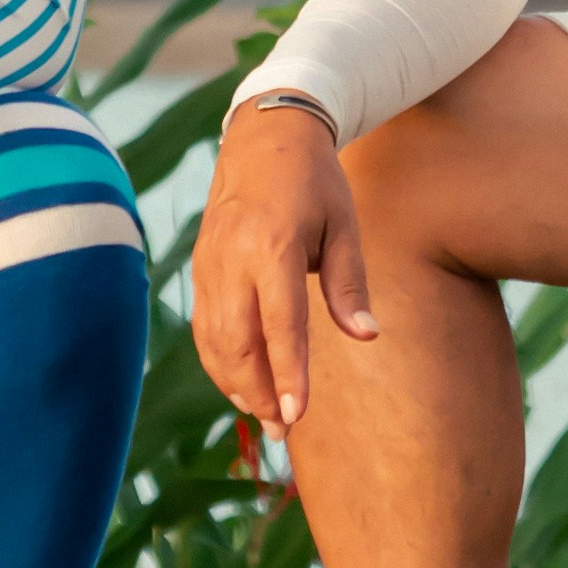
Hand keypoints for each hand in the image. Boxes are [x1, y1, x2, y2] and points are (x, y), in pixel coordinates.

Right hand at [189, 99, 378, 433]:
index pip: (279, 324)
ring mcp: (209, 263)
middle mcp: (232, 258)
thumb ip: (350, 285)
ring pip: (215, 341)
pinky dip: (219, 362)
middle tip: (285, 432)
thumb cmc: (314, 181)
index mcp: (272, 245)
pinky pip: (204, 327)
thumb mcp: (344, 225)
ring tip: (267, 417)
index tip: (298, 417)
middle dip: (260, 392)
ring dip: (237, 385)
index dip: (288, 374)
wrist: (263, 135)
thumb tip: (368, 337)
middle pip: (238, 343)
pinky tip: (242, 385)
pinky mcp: (199, 267)